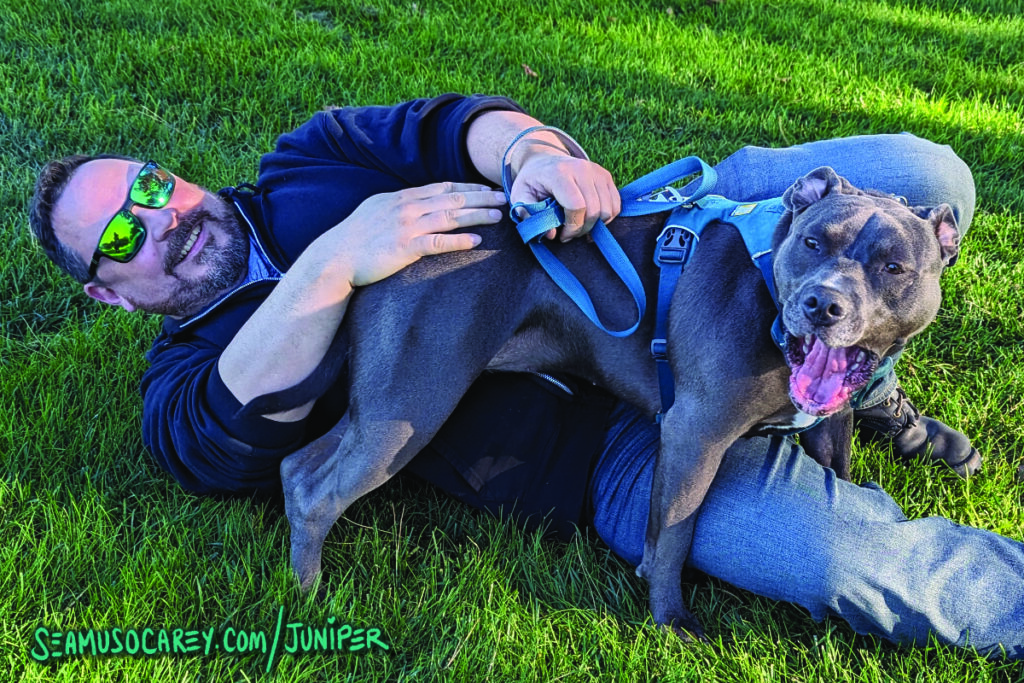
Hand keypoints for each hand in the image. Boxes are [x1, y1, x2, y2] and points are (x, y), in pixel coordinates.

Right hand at [332, 182, 506, 286]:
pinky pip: (438, 243)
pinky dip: (459, 241)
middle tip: (504, 197)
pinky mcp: (405, 248)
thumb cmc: (355, 237)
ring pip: (450, 217)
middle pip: (453, 198)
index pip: (443, 187)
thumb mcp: (377, 210)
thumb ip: (400, 205)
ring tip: (499, 216)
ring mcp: (406, 226)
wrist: (335, 257)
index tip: (487, 187)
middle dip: (481, 196)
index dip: (468, 186)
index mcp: (402, 197)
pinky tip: (476, 240)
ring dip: (477, 215)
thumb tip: (417, 203)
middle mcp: (407, 207)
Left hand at [509, 151, 620, 241]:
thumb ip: (528, 216)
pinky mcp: (606, 176)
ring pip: (608, 209)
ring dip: (595, 226)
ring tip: (579, 227)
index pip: (577, 206)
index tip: (562, 235)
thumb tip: (550, 234)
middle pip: (595, 210)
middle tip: (569, 234)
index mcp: (560, 173)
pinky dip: (606, 218)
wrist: (543, 160)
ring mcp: (597, 171)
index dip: (572, 227)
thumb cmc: (532, 182)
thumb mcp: (520, 197)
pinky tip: (590, 220)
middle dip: (583, 229)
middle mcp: (582, 168)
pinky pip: (615, 205)